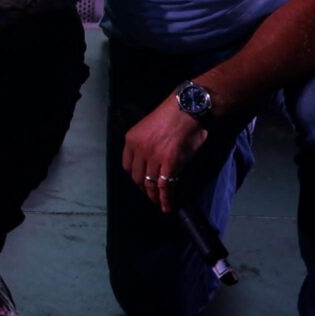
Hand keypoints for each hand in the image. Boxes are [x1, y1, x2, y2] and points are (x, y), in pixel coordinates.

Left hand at [120, 95, 209, 213]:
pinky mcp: (169, 164)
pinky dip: (166, 199)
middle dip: (143, 189)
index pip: (126, 165)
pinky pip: (165, 186)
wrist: (187, 108)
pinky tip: (167, 206)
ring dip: (154, 196)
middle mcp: (139, 149)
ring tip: (158, 204)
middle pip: (137, 177)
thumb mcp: (149, 127)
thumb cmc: (173, 114)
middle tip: (150, 195)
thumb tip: (153, 161)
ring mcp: (153, 157)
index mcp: (131, 139)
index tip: (140, 181)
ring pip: (150, 183)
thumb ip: (147, 144)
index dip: (134, 176)